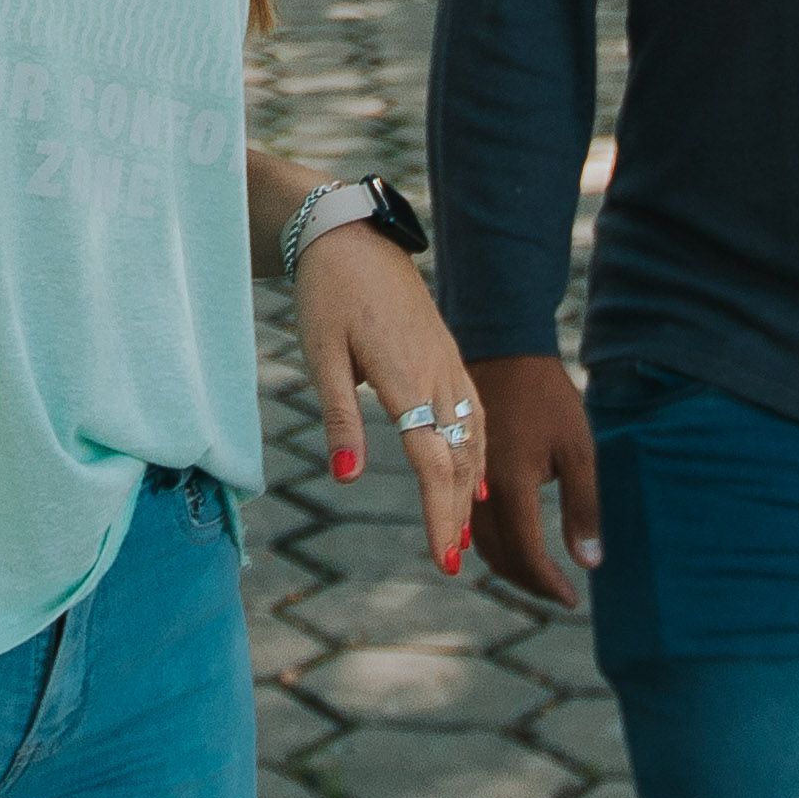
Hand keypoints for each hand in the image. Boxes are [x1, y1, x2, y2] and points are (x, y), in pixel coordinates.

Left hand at [293, 226, 491, 579]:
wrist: (352, 237)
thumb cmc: (328, 296)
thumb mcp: (321, 356)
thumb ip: (339, 418)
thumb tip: (348, 477)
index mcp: (406, 378)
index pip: (432, 462)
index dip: (438, 513)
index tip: (441, 556)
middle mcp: (438, 375)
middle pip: (458, 458)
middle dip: (456, 513)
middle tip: (450, 561)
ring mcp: (448, 363)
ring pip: (472, 437)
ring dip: (468, 487)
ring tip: (462, 533)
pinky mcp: (449, 354)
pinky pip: (474, 413)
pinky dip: (476, 451)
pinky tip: (474, 476)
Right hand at [467, 353, 601, 607]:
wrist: (505, 350)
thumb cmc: (549, 398)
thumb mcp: (579, 448)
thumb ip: (584, 507)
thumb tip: (588, 563)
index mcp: (512, 484)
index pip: (527, 553)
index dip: (548, 583)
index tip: (572, 599)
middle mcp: (481, 488)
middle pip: (499, 556)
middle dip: (529, 582)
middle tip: (559, 593)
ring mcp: (466, 479)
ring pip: (480, 543)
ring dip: (509, 567)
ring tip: (540, 577)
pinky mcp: (461, 469)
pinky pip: (472, 522)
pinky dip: (492, 544)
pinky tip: (513, 545)